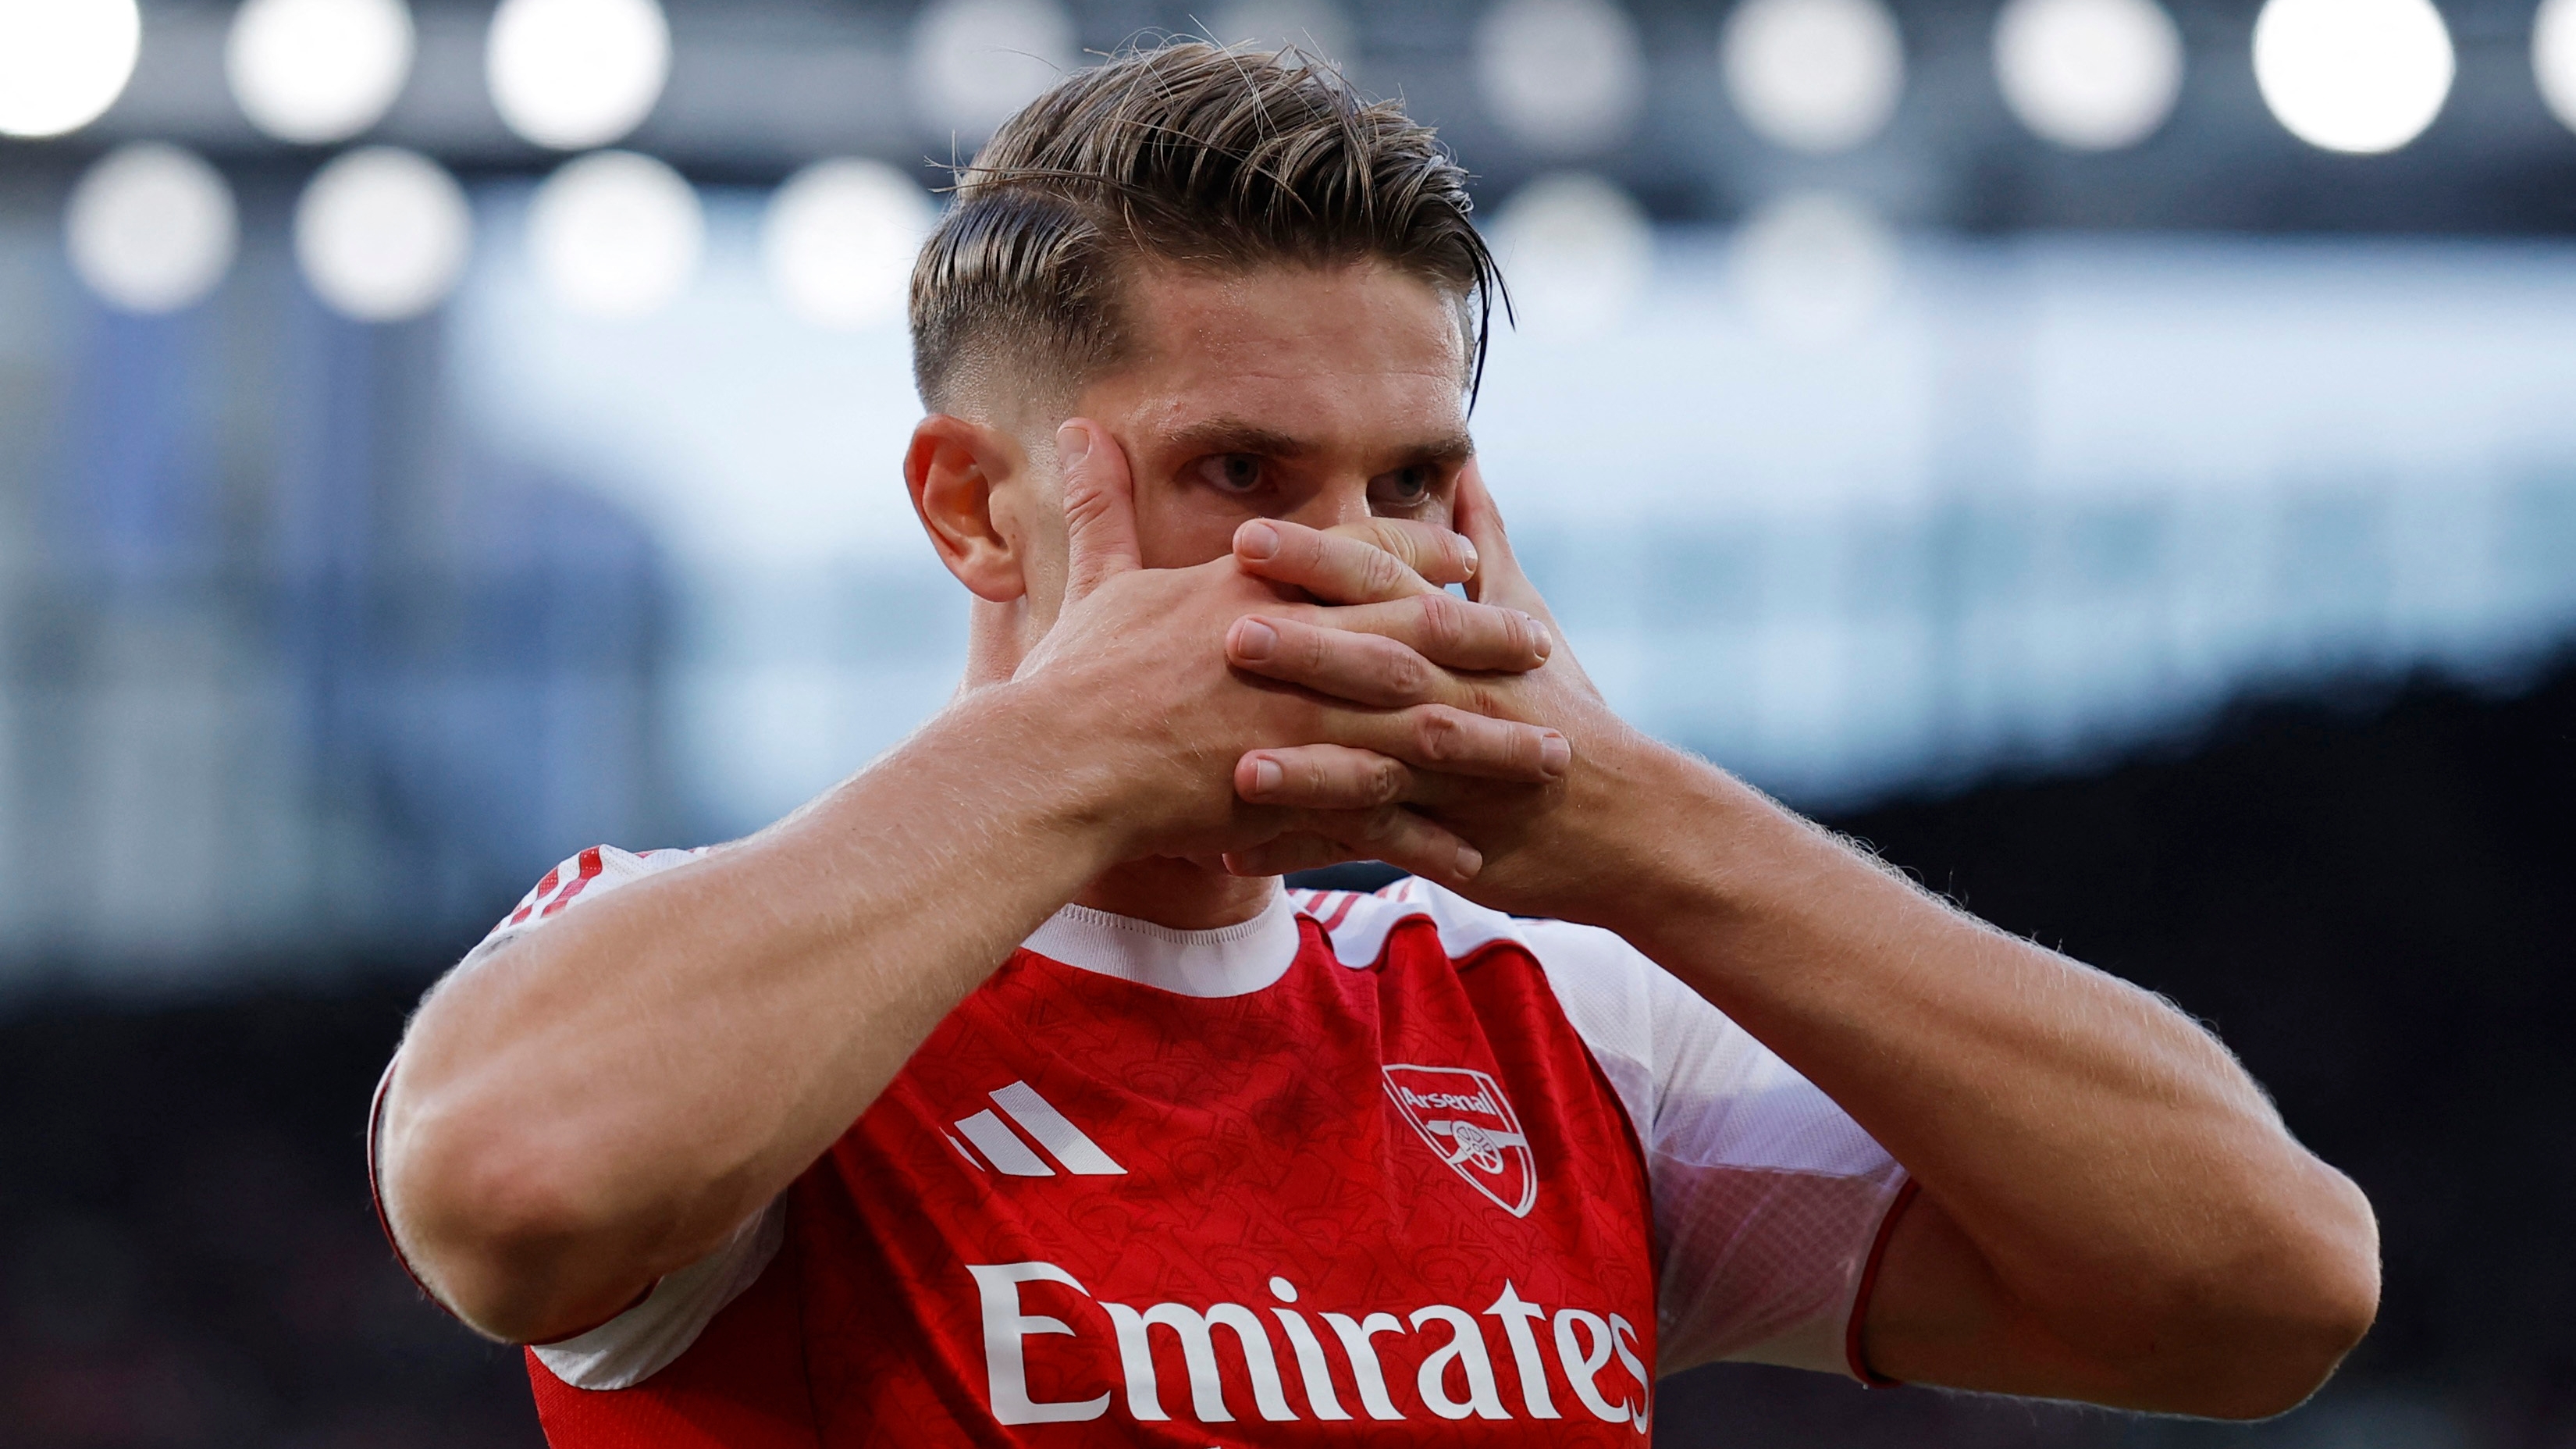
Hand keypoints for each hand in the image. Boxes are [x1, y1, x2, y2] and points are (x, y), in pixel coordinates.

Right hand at [1009, 423, 1569, 885]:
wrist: (1056, 764)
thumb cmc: (1070, 676)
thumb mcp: (1095, 579)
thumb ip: (1104, 507)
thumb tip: (1079, 429)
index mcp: (1258, 587)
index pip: (1361, 557)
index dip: (1420, 557)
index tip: (1464, 559)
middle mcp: (1299, 643)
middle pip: (1419, 633)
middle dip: (1488, 639)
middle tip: (1542, 646)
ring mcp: (1305, 717)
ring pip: (1426, 724)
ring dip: (1493, 741)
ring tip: (1547, 754)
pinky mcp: (1300, 788)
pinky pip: (1386, 813)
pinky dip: (1433, 833)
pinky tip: (1476, 851)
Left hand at [1218, 461, 1645, 920]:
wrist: (1629, 819)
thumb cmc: (1564, 710)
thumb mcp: (1528, 618)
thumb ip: (1484, 543)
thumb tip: (1466, 465)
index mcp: (1462, 637)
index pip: (1386, 582)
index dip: (1320, 560)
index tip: (1249, 539)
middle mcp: (1457, 695)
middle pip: (1380, 663)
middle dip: (1307, 647)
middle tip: (1226, 631)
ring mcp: (1453, 773)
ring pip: (1377, 762)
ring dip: (1307, 765)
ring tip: (1237, 766)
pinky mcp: (1447, 839)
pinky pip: (1367, 846)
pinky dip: (1302, 851)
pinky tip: (1232, 855)